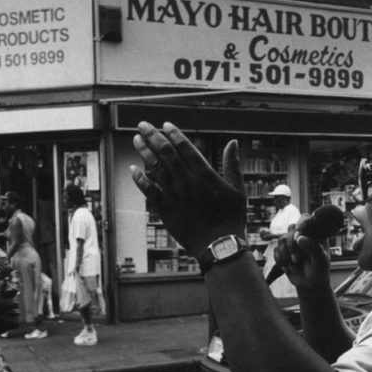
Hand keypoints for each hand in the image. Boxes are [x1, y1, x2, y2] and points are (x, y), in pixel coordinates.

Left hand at [130, 121, 245, 254]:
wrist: (220, 247)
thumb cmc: (232, 218)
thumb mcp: (238, 190)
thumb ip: (233, 164)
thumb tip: (233, 142)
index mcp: (205, 175)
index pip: (185, 148)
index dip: (174, 134)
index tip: (165, 124)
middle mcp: (187, 182)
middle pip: (166, 154)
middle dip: (153, 136)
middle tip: (142, 124)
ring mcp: (174, 196)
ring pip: (155, 169)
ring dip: (144, 152)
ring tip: (136, 139)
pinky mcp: (166, 211)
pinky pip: (149, 191)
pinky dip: (140, 179)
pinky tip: (133, 169)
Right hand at [273, 222, 330, 292]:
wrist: (310, 284)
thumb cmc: (319, 271)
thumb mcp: (320, 261)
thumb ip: (313, 248)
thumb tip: (299, 238)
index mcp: (315, 233)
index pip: (306, 219)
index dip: (300, 226)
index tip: (297, 238)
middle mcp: (303, 235)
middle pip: (291, 229)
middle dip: (291, 245)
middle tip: (297, 259)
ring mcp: (292, 242)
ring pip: (281, 239)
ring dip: (286, 254)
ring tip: (294, 264)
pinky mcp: (283, 250)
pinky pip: (275, 250)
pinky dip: (281, 260)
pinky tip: (288, 268)